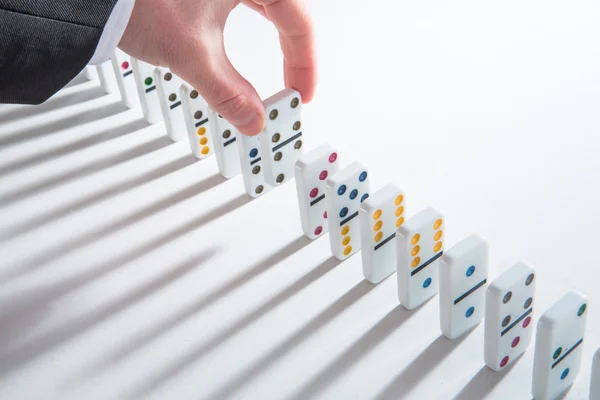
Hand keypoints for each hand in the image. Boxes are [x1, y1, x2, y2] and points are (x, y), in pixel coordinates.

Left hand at [118, 0, 316, 135]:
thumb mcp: (192, 53)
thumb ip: (229, 92)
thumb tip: (252, 118)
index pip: (299, 21)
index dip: (305, 64)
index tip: (299, 95)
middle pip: (288, 12)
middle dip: (293, 52)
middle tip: (292, 89)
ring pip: (268, 4)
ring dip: (276, 38)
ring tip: (278, 69)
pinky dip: (252, 23)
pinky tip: (247, 39)